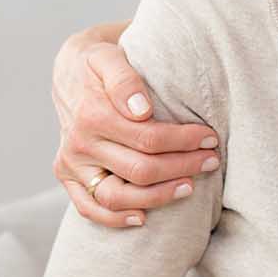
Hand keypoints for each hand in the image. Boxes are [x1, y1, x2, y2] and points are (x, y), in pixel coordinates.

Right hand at [50, 22, 221, 227]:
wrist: (68, 71)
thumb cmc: (99, 64)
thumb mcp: (109, 57)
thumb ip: (125, 79)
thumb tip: (141, 110)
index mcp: (91, 115)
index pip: (149, 138)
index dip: (184, 141)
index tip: (210, 137)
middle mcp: (78, 144)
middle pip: (140, 169)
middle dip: (182, 167)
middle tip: (211, 161)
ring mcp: (71, 165)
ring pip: (117, 196)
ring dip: (158, 197)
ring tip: (190, 187)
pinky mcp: (66, 177)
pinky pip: (89, 208)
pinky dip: (115, 219)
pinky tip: (144, 218)